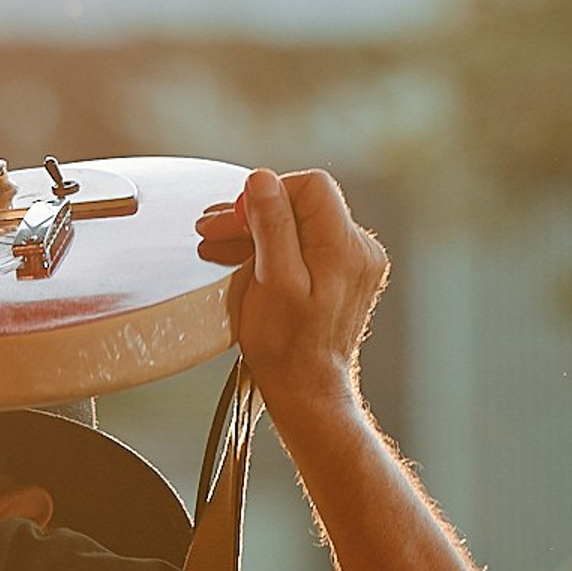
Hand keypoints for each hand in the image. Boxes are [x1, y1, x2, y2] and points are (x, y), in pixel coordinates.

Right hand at [194, 169, 388, 409]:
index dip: (268, 194)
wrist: (306, 389)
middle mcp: (357, 249)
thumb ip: (271, 226)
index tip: (237, 219)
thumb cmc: (287, 347)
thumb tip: (262, 180)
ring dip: (258, 230)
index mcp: (345, 246)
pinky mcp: (341, 276)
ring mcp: (352, 263)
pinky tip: (244, 259)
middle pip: (303, 204)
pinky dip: (273, 247)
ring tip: (219, 246)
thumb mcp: (273, 281)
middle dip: (255, 213)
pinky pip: (305, 245)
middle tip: (214, 230)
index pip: (309, 186)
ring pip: (301, 224)